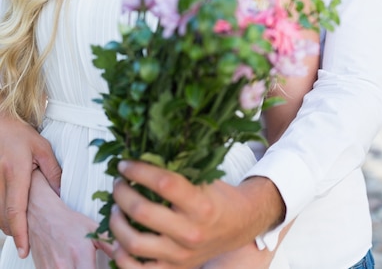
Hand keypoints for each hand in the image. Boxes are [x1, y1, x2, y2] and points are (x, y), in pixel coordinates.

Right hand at [0, 113, 60, 257]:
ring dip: (8, 225)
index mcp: (16, 172)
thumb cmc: (19, 134)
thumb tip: (61, 194)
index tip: (24, 249)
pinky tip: (12, 215)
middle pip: (4, 218)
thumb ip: (53, 172)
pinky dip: (2, 215)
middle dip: (16, 232)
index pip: (16, 210)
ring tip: (22, 228)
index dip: (20, 232)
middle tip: (28, 241)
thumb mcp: (42, 148)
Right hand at [28, 169, 113, 267]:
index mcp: (80, 255)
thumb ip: (110, 244)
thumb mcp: (93, 229)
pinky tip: (75, 267)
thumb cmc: (69, 222)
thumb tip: (126, 253)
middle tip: (96, 266)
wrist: (42, 216)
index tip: (110, 268)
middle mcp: (64, 266)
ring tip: (85, 265)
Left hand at [110, 161, 284, 267]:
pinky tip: (117, 239)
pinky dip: (120, 255)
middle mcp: (190, 232)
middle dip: (122, 193)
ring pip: (134, 243)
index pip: (163, 184)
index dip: (138, 171)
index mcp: (200, 205)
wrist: (239, 226)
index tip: (125, 164)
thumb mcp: (206, 178)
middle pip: (142, 212)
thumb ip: (177, 168)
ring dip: (116, 222)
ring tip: (114, 208)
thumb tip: (141, 154)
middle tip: (117, 183)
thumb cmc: (218, 198)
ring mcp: (180, 255)